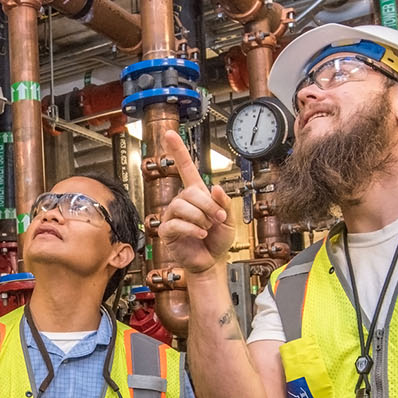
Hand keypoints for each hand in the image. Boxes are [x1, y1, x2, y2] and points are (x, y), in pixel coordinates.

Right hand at [156, 130, 235, 273]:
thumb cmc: (218, 240)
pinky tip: (200, 234)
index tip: (170, 135)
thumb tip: (214, 187)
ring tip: (207, 228)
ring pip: (182, 206)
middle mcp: (183, 202)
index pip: (186, 169)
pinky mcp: (168, 231)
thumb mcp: (230, 219)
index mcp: (197, 195)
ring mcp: (173, 216)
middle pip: (190, 191)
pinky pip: (176, 223)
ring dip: (200, 218)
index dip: (178, 151)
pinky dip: (192, 229)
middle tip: (217, 219)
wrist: (211, 262)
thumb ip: (224, 202)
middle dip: (207, 205)